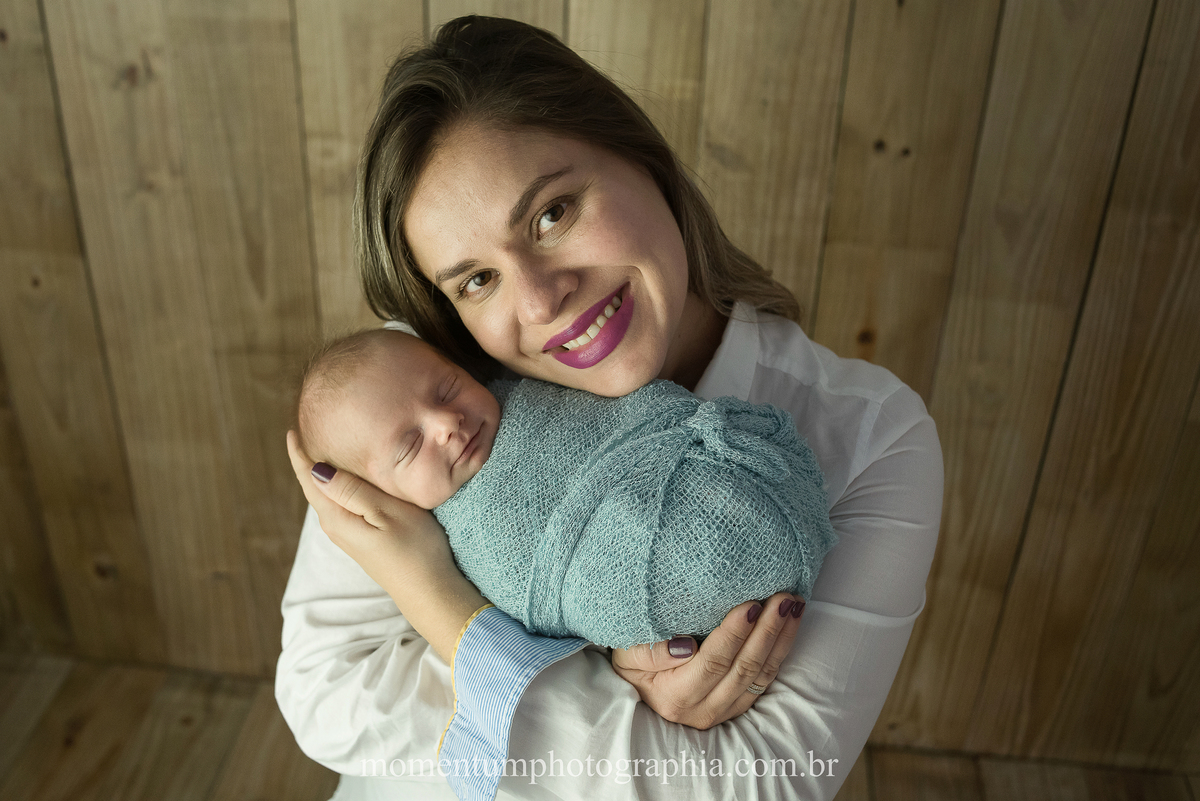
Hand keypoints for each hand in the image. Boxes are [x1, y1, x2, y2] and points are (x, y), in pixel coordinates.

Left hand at [286, 430, 485, 661]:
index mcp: (336, 517)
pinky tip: (349, 478)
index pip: (309, 479)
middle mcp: (335, 526)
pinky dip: (339, 486)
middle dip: (308, 460)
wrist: (429, 591)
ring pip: (328, 496)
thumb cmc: (415, 549)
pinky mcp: (361, 538)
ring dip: (323, 473)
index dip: (299, 454)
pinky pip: (341, 504)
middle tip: (305, 431)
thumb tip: (317, 469)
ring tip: (323, 448)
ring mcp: (348, 534)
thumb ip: (353, 491)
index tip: (291, 430)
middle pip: (314, 487)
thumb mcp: (387, 512)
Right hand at [610, 593, 803, 729]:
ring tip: (794, 606)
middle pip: (744, 668)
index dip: (734, 634)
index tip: (751, 604)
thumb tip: (686, 647)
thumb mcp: (627, 654)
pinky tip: (789, 626)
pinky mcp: (738, 705)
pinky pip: (765, 680)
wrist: (638, 687)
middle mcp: (704, 710)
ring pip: (761, 675)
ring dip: (781, 638)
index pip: (712, 662)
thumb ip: (651, 651)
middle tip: (784, 599)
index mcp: (676, 697)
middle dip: (768, 631)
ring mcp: (724, 711)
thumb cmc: (632, 663)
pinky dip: (780, 650)